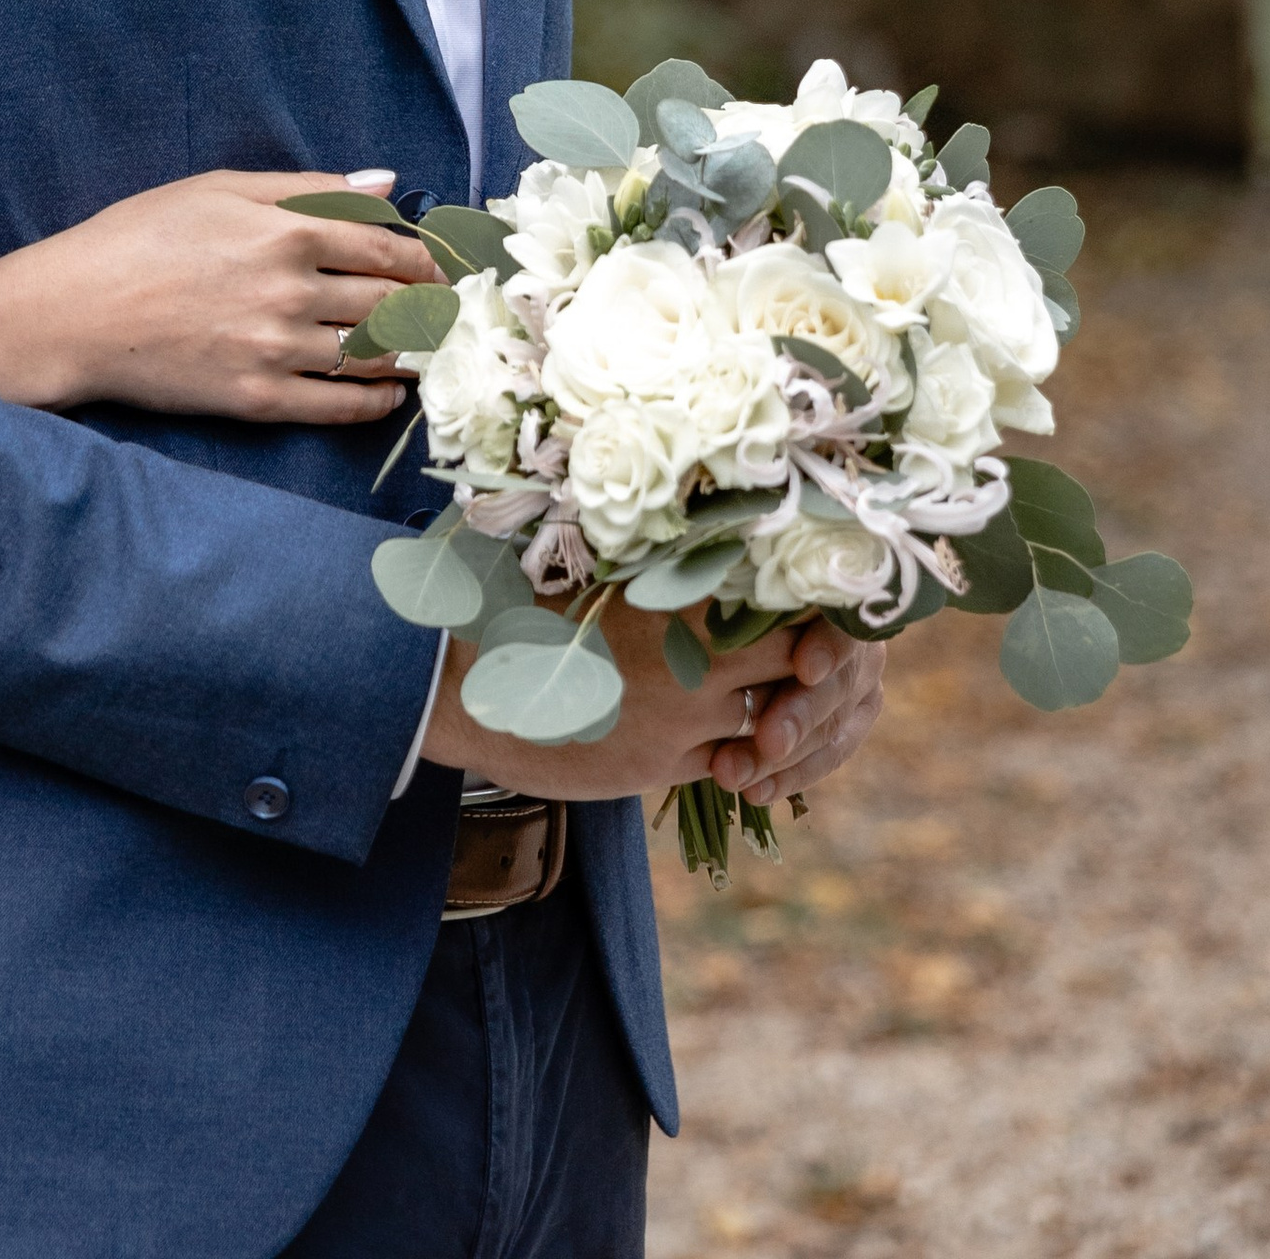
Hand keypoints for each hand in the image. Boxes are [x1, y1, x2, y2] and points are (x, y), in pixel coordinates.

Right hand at [0, 171, 441, 419]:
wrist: (76, 311)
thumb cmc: (141, 236)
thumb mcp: (219, 187)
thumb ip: (308, 187)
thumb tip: (384, 183)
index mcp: (285, 233)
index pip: (383, 246)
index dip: (419, 258)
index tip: (436, 264)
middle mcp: (290, 293)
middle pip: (388, 302)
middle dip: (426, 306)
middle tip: (448, 309)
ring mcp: (275, 351)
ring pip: (372, 356)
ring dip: (412, 354)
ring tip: (431, 349)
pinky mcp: (256, 399)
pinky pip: (337, 407)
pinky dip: (375, 402)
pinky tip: (390, 394)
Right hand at [418, 594, 885, 808]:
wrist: (456, 684)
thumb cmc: (513, 600)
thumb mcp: (587, 561)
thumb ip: (649, 549)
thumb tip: (687, 504)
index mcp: (677, 595)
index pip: (781, 594)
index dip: (808, 591)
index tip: (813, 580)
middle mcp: (691, 660)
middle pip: (798, 660)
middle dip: (811, 654)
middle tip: (810, 640)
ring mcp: (680, 720)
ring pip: (771, 720)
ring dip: (780, 709)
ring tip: (773, 688)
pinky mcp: (659, 766)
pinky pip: (729, 760)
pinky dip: (740, 747)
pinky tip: (724, 726)